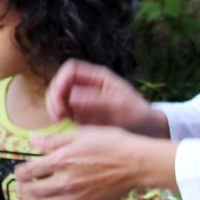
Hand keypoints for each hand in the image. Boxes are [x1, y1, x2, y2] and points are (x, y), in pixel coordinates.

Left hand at [15, 125, 176, 199]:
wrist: (136, 164)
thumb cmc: (112, 144)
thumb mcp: (81, 134)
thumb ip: (54, 141)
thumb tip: (32, 141)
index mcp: (60, 161)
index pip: (29, 171)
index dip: (20, 173)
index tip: (19, 172)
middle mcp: (64, 182)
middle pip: (33, 191)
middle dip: (23, 190)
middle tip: (21, 188)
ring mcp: (74, 198)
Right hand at [46, 60, 167, 137]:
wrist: (145, 129)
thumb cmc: (136, 114)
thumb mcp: (119, 106)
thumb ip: (96, 101)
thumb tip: (72, 97)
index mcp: (98, 77)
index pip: (71, 69)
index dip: (61, 80)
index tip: (60, 98)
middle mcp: (87, 85)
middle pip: (61, 82)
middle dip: (55, 95)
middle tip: (58, 114)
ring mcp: (83, 99)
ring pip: (58, 96)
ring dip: (54, 106)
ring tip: (59, 119)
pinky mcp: (81, 113)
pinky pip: (63, 110)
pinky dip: (59, 115)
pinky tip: (63, 123)